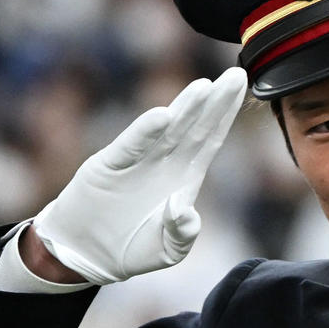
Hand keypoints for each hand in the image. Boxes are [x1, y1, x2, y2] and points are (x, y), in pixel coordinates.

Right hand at [29, 70, 246, 283]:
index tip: (242, 87)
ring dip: (185, 109)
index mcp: (184, 179)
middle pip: (195, 126)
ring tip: (205, 87)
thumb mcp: (167, 251)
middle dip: (216, 101)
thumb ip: (183, 235)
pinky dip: (146, 132)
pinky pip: (131, 146)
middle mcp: (163, 163)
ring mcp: (137, 162)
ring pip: (166, 130)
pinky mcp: (109, 166)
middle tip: (237, 73)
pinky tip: (163, 116)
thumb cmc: (130, 248)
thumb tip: (187, 211)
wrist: (86, 253)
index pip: (210, 139)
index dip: (225, 114)